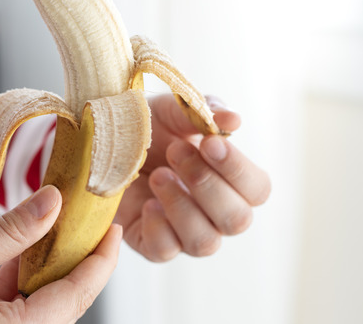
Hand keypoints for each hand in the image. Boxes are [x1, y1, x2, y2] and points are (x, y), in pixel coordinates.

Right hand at [0, 185, 122, 323]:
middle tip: (87, 219)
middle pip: (62, 302)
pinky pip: (16, 306)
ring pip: (41, 303)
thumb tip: (53, 202)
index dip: (99, 260)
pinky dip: (23, 275)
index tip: (111, 228)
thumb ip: (9, 231)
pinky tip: (23, 244)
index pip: (73, 296)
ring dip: (50, 265)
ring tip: (57, 223)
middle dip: (77, 259)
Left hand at [114, 94, 270, 261]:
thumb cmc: (149, 126)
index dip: (238, 169)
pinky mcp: (153, 245)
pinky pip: (166, 251)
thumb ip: (204, 111)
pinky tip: (146, 202)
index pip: (258, 189)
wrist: (104, 142)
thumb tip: (233, 119)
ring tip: (157, 174)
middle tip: (175, 151)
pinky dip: (157, 226)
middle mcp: (216, 214)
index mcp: (232, 182)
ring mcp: (186, 234)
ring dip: (181, 205)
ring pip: (205, 242)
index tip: (209, 143)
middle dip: (206, 183)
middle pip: (237, 220)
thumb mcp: (173, 110)